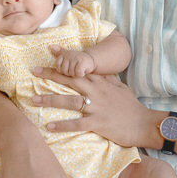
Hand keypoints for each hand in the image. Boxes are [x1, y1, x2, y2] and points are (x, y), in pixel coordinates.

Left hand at [33, 68, 154, 148]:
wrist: (142, 123)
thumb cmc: (130, 106)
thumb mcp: (119, 86)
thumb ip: (106, 78)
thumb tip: (97, 70)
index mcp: (100, 82)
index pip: (79, 68)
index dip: (65, 60)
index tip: (51, 51)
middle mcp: (95, 92)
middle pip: (69, 81)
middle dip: (51, 75)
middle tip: (34, 71)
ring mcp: (96, 107)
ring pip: (69, 101)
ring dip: (50, 100)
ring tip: (34, 100)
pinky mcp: (97, 123)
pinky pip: (76, 124)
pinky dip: (62, 125)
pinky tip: (49, 127)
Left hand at [50, 44, 95, 76]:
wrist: (91, 59)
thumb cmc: (77, 59)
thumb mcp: (67, 55)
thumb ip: (59, 52)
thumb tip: (51, 46)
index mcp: (64, 54)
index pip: (57, 65)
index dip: (62, 70)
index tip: (68, 67)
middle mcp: (69, 55)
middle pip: (64, 71)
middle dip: (69, 73)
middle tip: (74, 69)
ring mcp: (76, 58)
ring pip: (71, 73)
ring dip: (75, 74)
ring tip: (79, 69)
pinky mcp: (82, 62)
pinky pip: (78, 73)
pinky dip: (81, 74)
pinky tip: (83, 71)